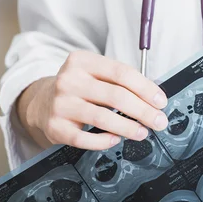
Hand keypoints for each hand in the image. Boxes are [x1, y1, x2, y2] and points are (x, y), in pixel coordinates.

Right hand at [21, 51, 168, 150]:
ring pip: (102, 117)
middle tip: (159, 121)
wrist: (41, 103)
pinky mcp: (55, 126)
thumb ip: (120, 82)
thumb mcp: (95, 74)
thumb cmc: (80, 88)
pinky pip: (83, 138)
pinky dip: (103, 141)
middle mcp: (69, 80)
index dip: (145, 88)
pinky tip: (116, 140)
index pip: (121, 73)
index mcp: (82, 61)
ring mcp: (60, 104)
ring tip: (143, 132)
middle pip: (115, 95)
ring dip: (128, 127)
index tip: (161, 101)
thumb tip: (153, 99)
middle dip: (143, 110)